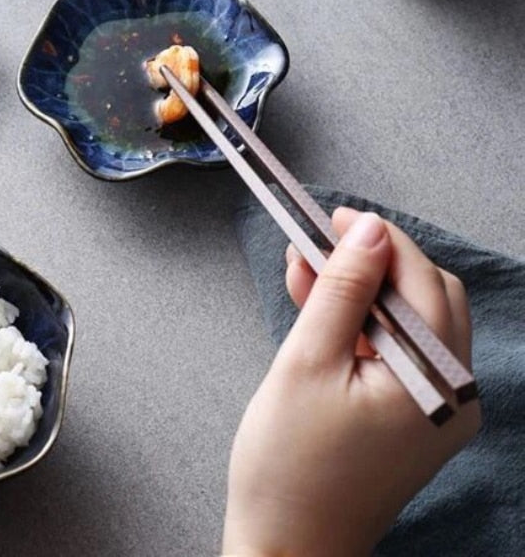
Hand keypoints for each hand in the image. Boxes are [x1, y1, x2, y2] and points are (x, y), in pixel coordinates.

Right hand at [222, 209, 480, 556]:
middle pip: (423, 296)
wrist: (287, 546)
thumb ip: (343, 290)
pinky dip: (362, 325)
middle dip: (369, 263)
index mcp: (437, 384)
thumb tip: (367, 230)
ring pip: (408, 319)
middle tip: (315, 247)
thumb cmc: (288, 464)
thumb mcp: (306, 361)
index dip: (378, 239)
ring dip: (361, 291)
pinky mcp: (417, 416)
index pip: (422, 282)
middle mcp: (454, 394)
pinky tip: (320, 311)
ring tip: (304, 275)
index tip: (334, 217)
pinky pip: (398, 351)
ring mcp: (440, 408)